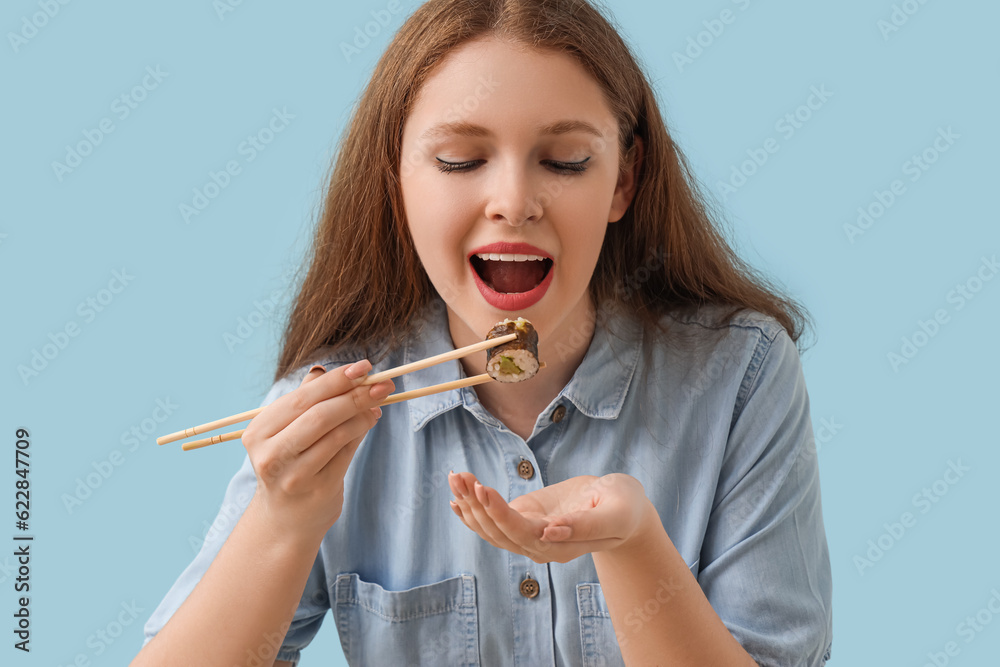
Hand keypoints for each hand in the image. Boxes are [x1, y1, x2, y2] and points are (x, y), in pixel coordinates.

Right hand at [241, 360, 393, 540]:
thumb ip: (304, 401)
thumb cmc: (289, 465)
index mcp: (259, 431)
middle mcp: (271, 454)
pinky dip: (361, 431)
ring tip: (379, 402)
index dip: (336, 380)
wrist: (285, 520)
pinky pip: (345, 452)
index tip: (364, 367)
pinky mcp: (317, 489)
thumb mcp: (286, 431)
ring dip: (363, 413)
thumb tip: (325, 370)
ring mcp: (294, 475)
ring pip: (336, 433)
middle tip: (383, 384)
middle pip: (318, 414)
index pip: (302, 398)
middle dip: (354, 394)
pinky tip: (371, 419)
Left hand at [448, 471, 655, 563]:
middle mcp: (540, 547)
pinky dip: (473, 509)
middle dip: (476, 504)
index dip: (499, 513)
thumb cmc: (624, 508)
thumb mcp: (615, 513)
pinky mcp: (526, 521)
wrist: (624, 510)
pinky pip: (494, 521)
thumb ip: (586, 525)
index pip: (521, 533)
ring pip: (491, 528)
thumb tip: (549, 532)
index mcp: (561, 547)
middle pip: (498, 532)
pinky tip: (457, 495)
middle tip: (460, 476)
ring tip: (455, 477)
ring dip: (469, 504)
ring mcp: (530, 536)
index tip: (483, 488)